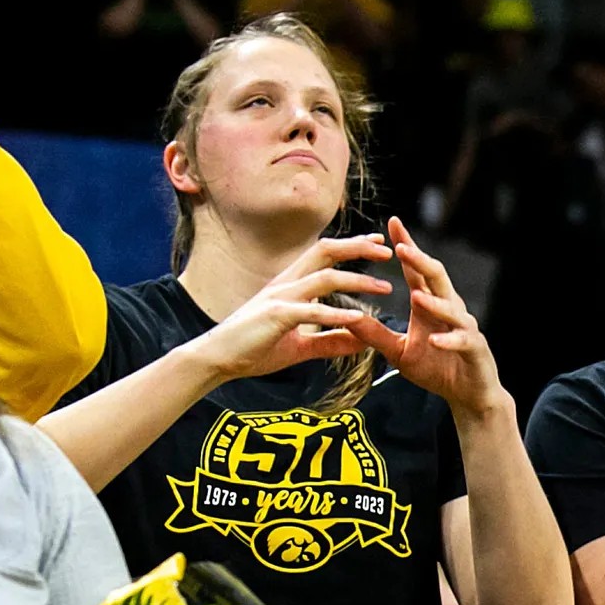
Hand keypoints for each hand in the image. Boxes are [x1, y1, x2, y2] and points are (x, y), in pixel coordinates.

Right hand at [183, 233, 394, 381]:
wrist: (216, 359)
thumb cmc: (254, 349)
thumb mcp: (300, 346)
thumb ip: (330, 341)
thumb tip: (362, 342)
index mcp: (290, 284)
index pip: (324, 254)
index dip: (352, 246)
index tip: (378, 245)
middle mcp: (286, 283)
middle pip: (326, 252)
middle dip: (358, 248)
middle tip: (388, 252)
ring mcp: (280, 297)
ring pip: (324, 278)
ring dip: (357, 280)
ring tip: (384, 288)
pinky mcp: (275, 316)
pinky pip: (311, 311)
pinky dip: (337, 313)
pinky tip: (359, 318)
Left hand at [343, 218, 504, 415]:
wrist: (469, 394)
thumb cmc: (436, 368)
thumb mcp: (398, 351)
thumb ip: (375, 334)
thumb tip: (346, 317)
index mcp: (430, 304)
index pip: (416, 270)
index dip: (407, 246)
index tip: (391, 224)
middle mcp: (449, 309)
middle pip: (436, 278)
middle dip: (421, 261)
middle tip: (401, 247)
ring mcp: (464, 327)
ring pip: (452, 308)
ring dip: (434, 301)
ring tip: (416, 295)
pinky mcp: (475, 349)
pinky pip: (462, 341)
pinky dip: (448, 340)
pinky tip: (434, 340)